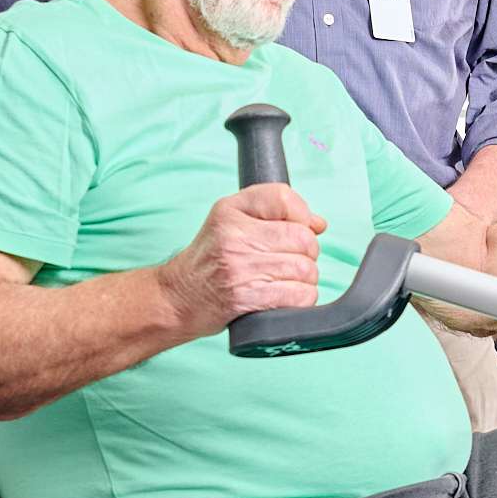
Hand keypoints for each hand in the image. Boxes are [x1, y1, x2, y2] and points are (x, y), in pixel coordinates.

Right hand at [158, 184, 327, 335]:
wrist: (177, 299)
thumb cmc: (212, 261)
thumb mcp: (231, 223)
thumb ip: (275, 215)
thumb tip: (318, 224)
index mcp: (230, 210)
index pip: (284, 198)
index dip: (301, 216)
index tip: (294, 230)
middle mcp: (233, 235)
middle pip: (304, 239)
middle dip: (306, 254)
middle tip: (287, 262)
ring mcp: (239, 267)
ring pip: (306, 269)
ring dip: (305, 280)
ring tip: (283, 281)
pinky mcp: (245, 298)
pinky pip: (300, 295)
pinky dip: (301, 299)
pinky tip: (283, 298)